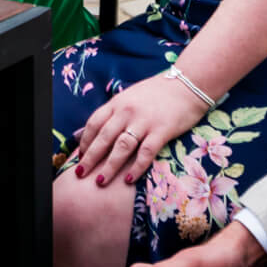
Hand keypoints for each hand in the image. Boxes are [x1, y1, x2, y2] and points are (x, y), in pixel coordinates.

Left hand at [70, 71, 212, 186]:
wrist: (187, 85)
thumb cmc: (157, 93)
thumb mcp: (129, 97)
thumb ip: (114, 112)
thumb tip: (94, 129)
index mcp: (117, 103)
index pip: (94, 123)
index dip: (85, 141)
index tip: (80, 156)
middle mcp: (127, 112)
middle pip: (103, 137)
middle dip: (90, 157)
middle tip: (80, 173)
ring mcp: (144, 121)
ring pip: (121, 147)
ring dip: (109, 166)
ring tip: (99, 181)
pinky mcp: (161, 131)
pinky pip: (145, 152)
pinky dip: (136, 167)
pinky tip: (128, 179)